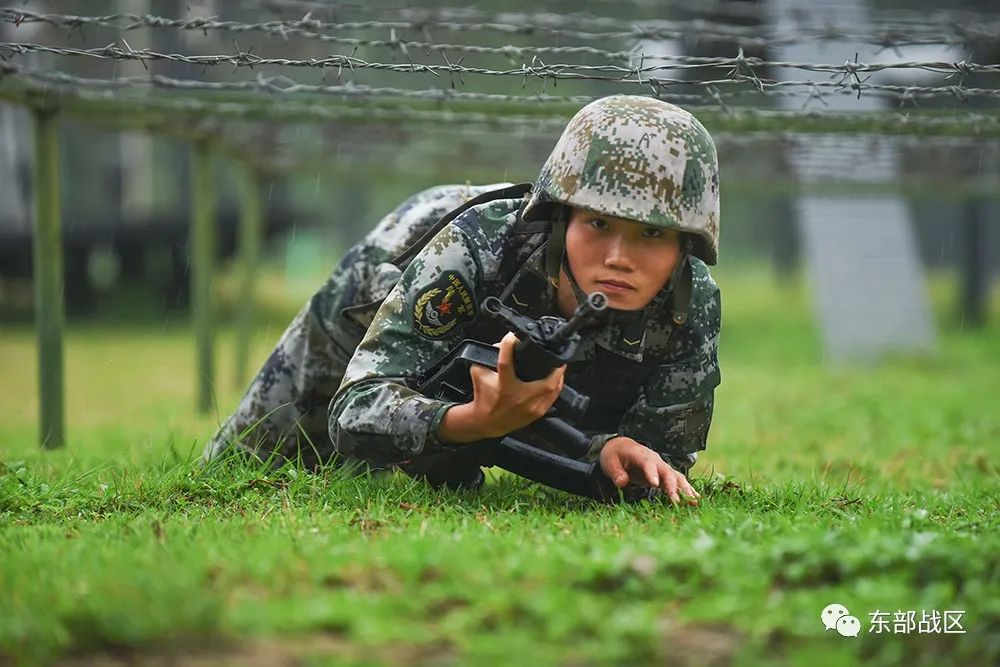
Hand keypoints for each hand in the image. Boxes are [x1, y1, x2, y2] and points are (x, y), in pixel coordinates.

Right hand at [438, 332, 564, 442]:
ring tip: (557, 366)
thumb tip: (499, 344)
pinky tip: (556, 380)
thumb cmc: (484, 398)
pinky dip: (556, 387)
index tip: (511, 337)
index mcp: (504, 387)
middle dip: (555, 368)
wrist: (486, 422)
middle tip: (555, 356)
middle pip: (546, 382)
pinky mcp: (537, 413)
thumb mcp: (479, 374)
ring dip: (558, 376)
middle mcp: (519, 398)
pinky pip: (553, 398)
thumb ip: (486, 357)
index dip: (508, 347)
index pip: (506, 363)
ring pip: (553, 390)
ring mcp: (531, 407)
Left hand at [599, 437, 699, 505]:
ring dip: (685, 489)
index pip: (648, 463)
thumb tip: (622, 482)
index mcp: (641, 455)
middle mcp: (655, 460)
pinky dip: (686, 490)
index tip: (655, 484)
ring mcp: (661, 467)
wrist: (623, 447)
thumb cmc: (615, 454)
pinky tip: (695, 500)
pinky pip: (677, 482)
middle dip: (673, 486)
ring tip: (693, 502)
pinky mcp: (664, 475)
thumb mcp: (609, 462)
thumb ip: (616, 472)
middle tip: (677, 501)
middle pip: (667, 472)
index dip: (652, 473)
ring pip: (676, 477)